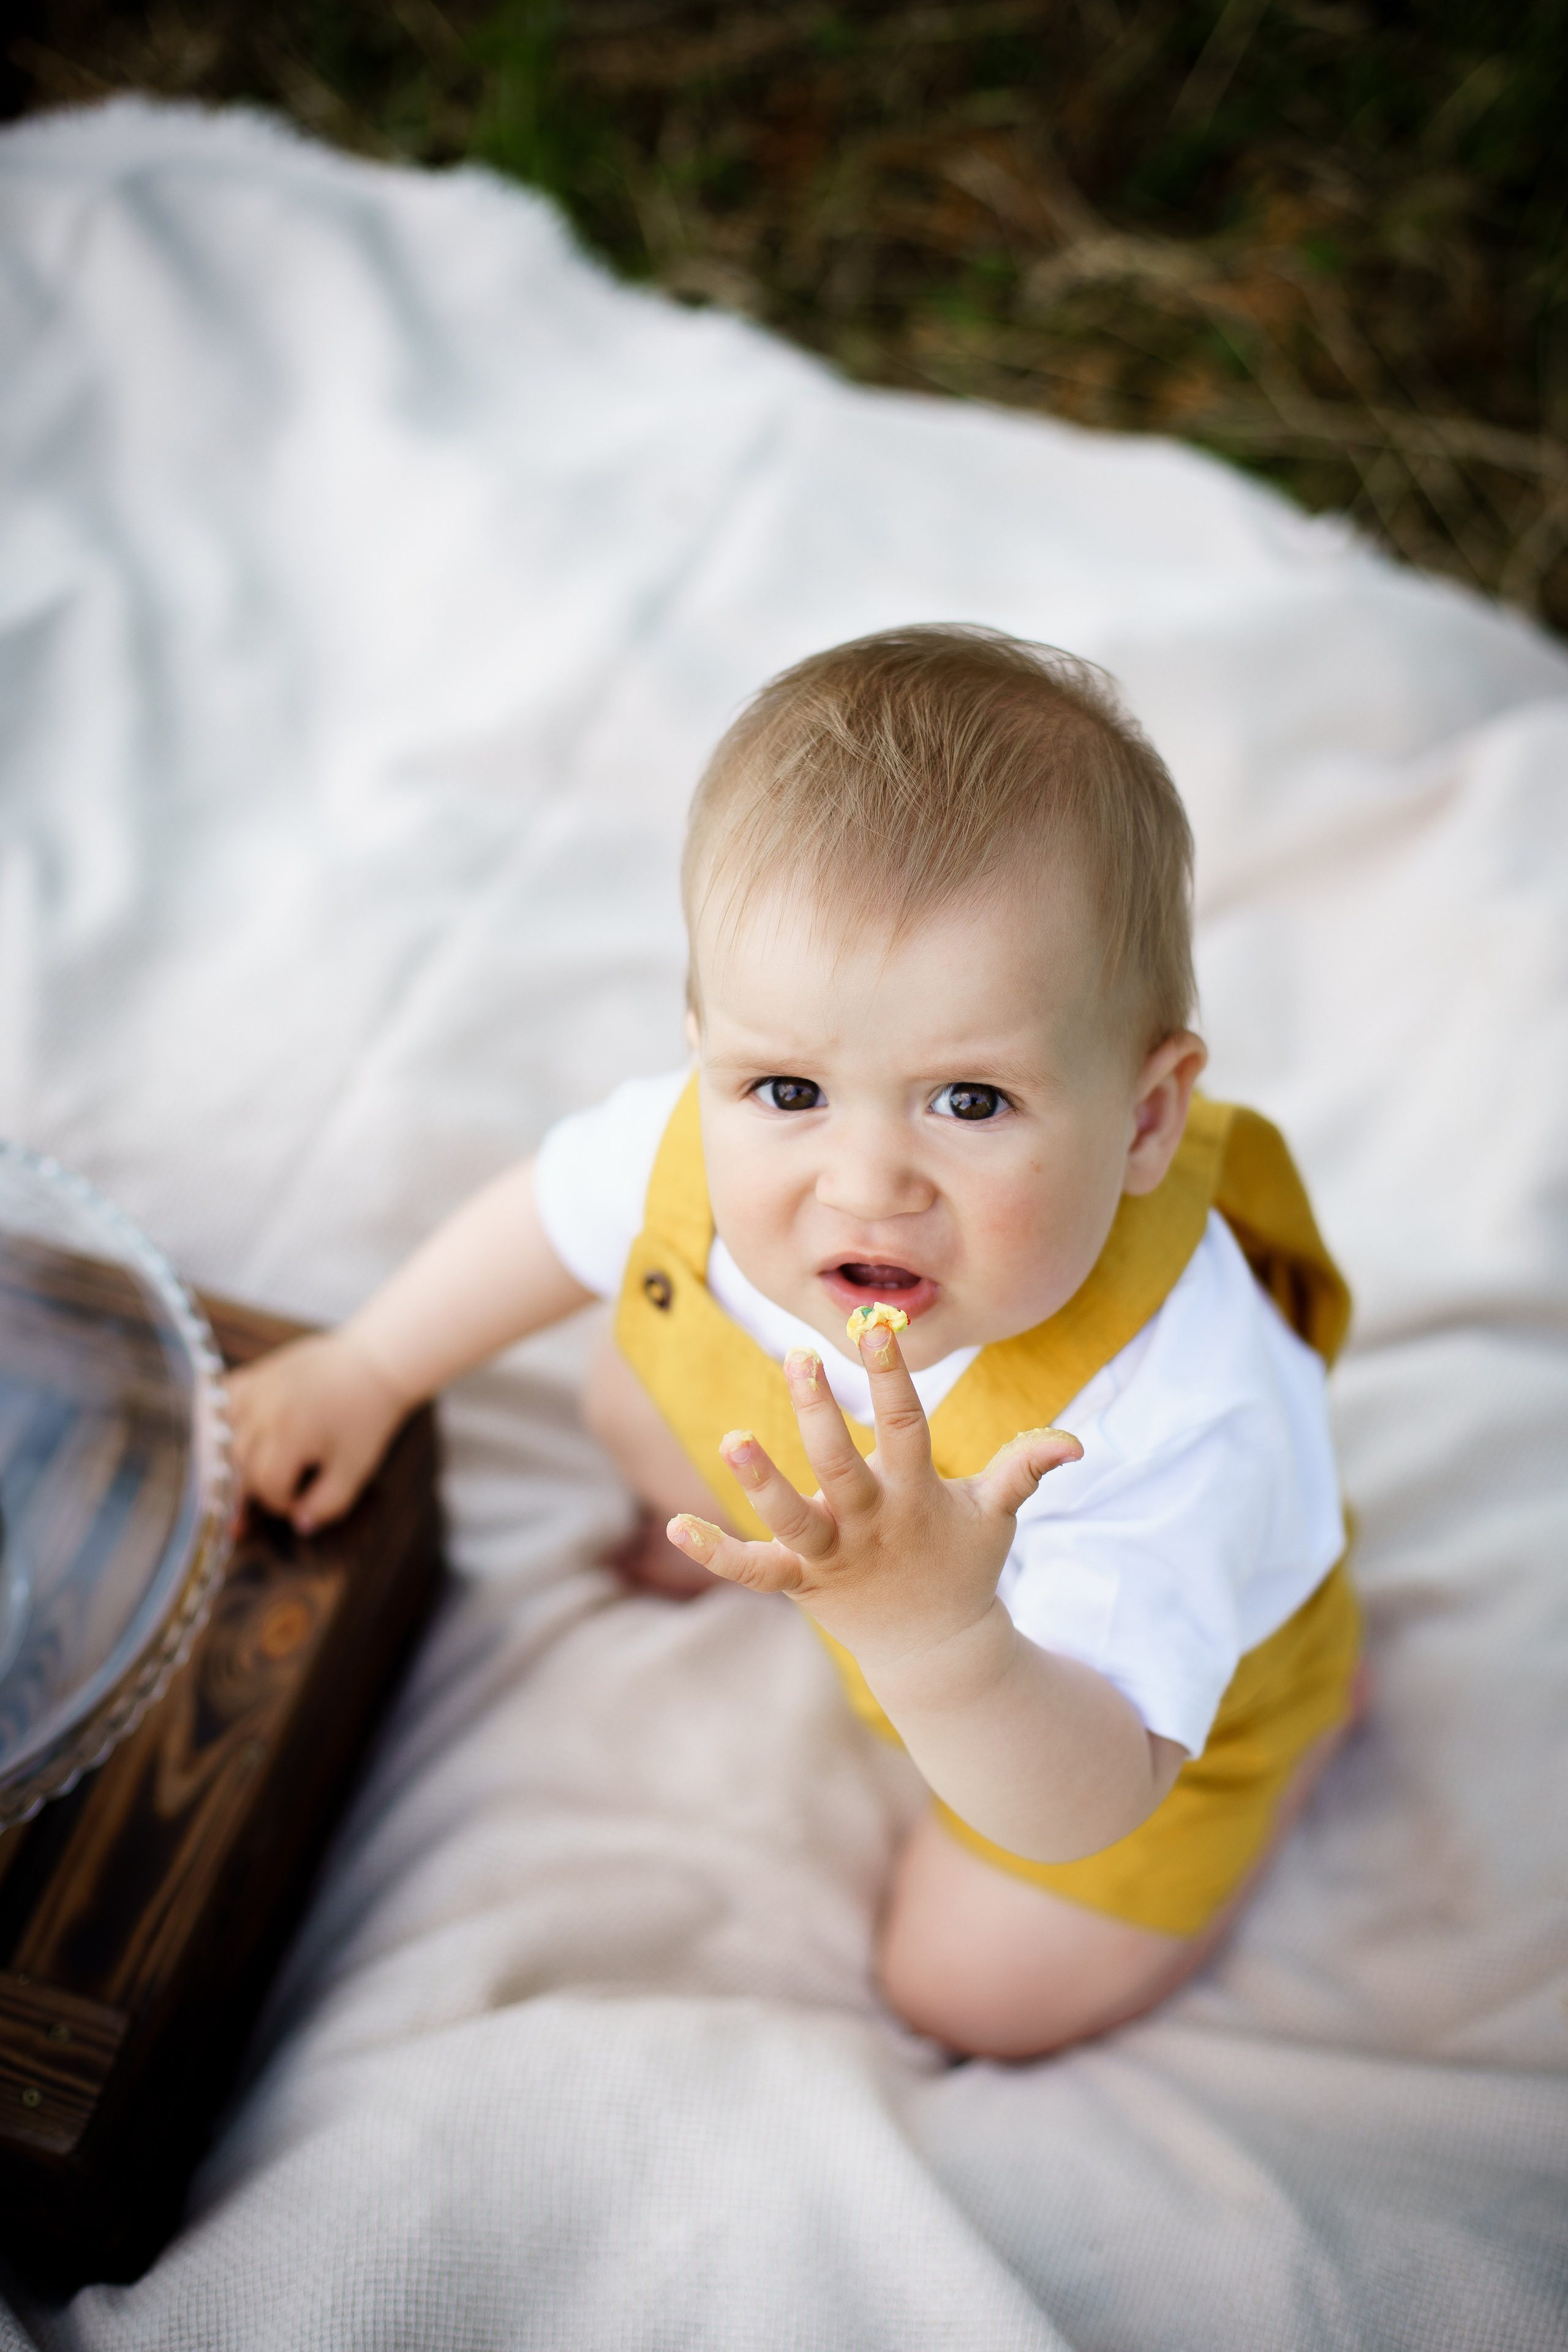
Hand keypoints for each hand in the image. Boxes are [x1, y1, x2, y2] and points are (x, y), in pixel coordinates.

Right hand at [227, 1329, 410, 1531]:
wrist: (373, 1363)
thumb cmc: (367, 1416)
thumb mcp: (356, 1467)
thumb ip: (328, 1503)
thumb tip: (299, 1524)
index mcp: (290, 1436)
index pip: (266, 1488)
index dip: (282, 1503)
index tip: (300, 1501)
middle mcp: (263, 1412)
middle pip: (241, 1469)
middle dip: (261, 1487)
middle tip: (282, 1489)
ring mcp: (254, 1390)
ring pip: (226, 1441)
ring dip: (240, 1460)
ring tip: (261, 1468)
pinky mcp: (253, 1375)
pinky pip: (221, 1404)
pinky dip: (222, 1422)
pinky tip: (236, 1436)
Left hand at [666, 1322, 1081, 1675]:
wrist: (938, 1652)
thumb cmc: (963, 1563)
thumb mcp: (995, 1515)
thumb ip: (1024, 1469)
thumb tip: (1075, 1442)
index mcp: (916, 1494)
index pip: (905, 1424)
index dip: (891, 1374)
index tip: (875, 1324)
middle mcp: (871, 1523)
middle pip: (841, 1465)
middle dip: (819, 1412)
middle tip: (798, 1357)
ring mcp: (833, 1556)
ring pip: (792, 1519)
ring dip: (762, 1482)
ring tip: (732, 1438)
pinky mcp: (801, 1585)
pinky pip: (753, 1571)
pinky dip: (716, 1553)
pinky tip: (674, 1526)